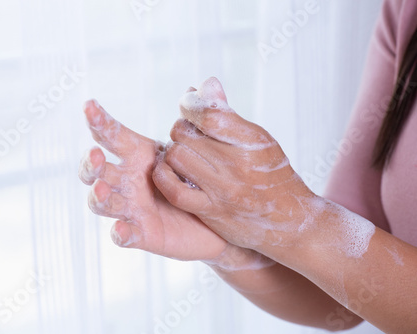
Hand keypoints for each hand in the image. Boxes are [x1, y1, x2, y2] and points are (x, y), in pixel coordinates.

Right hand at [80, 99, 271, 267]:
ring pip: (103, 202)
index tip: (90, 105)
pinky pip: (124, 235)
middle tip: (97, 155)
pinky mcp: (141, 233)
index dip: (99, 121)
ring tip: (103, 188)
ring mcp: (130, 208)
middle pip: (96, 170)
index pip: (113, 136)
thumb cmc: (201, 179)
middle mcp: (127, 180)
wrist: (216, 219)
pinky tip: (122, 230)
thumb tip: (202, 84)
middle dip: (91, 162)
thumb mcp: (201, 149)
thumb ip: (200, 120)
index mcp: (139, 155)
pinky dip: (120, 232)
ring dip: (98, 195)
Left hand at [152, 78, 319, 250]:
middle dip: (181, 129)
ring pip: (176, 157)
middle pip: (185, 133)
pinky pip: (174, 190)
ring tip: (182, 154)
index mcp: (251, 140)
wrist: (291, 221)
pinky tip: (168, 171)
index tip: (188, 104)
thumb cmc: (272, 175)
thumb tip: (204, 84)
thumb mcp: (259, 140)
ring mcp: (223, 190)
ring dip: (171, 152)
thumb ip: (228, 114)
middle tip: (187, 135)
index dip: (189, 104)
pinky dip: (164, 176)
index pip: (207, 113)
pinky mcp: (211, 212)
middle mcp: (237, 164)